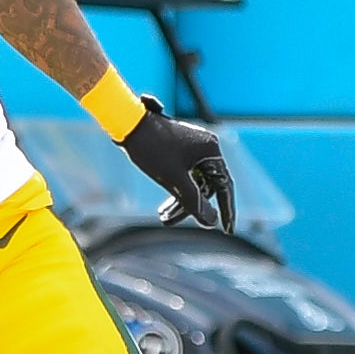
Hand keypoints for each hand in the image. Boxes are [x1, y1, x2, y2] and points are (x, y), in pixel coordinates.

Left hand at [119, 97, 234, 231]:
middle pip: (205, 186)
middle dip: (189, 206)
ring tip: (163, 217)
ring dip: (179, 201)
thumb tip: (211, 222)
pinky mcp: (179, 150)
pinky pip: (184, 175)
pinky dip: (175, 190)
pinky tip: (164, 207)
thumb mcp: (174, 180)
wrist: (127, 124)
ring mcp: (192, 148)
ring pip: (193, 183)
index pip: (225, 186)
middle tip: (169, 221)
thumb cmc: (152, 149)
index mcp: (210, 150)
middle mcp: (205, 148)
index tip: (227, 230)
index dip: (226, 209)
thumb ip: (194, 202)